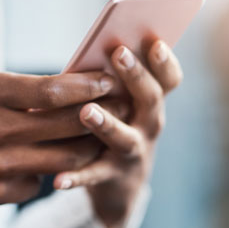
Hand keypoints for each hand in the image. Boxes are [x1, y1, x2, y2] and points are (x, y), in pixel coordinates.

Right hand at [0, 69, 116, 227]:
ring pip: (65, 159)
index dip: (88, 85)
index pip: (54, 89)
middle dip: (103, 114)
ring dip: (87, 147)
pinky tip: (49, 162)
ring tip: (99, 136)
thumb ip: (11, 84)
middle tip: (121, 107)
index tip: (109, 81)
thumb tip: (59, 86)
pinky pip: (39, 184)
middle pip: (69, 124)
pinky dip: (49, 173)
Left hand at [53, 40, 182, 227]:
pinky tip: (58, 179)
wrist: (120, 185)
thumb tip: (92, 46)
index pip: (169, 80)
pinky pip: (93, 175)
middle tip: (120, 53)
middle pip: (150, 100)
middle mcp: (149, 125)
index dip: (165, 62)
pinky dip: (77, 177)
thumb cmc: (114, 125)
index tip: (156, 42)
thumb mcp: (121, 102)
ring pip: (124, 137)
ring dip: (106, 123)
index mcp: (151, 101)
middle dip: (137, 76)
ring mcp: (133, 152)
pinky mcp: (111, 176)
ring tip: (86, 111)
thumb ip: (111, 79)